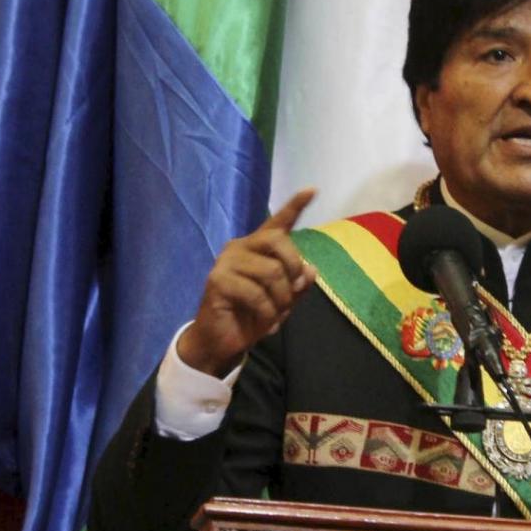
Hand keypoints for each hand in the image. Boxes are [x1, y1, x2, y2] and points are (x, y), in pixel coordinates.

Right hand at [178, 189, 318, 376]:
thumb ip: (298, 284)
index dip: (295, 206)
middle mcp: (240, 247)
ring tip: (276, 314)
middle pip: (277, 240)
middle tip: (294, 289)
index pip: (278, 222)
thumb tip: (311, 270)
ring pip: (271, 272)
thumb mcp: (283, 300)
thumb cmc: (254, 315)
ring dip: (282, 299)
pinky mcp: (217, 280)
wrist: (224, 340)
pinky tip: (264, 323)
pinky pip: (256, 293)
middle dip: (293, 266)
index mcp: (257, 247)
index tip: (312, 189)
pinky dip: (268, 312)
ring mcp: (226, 262)